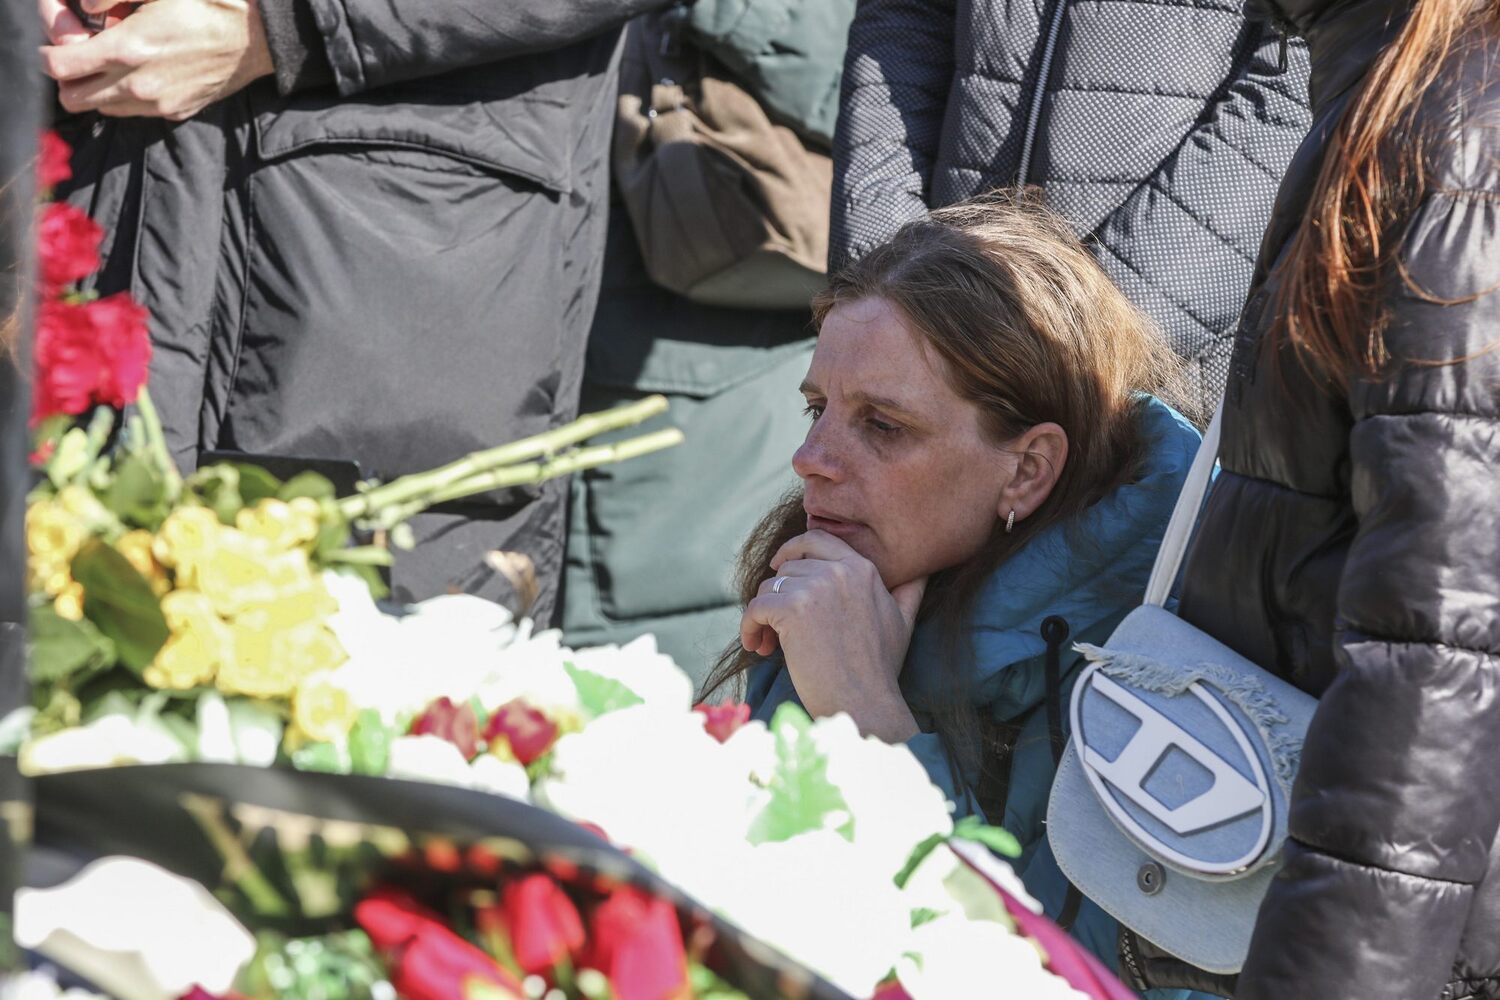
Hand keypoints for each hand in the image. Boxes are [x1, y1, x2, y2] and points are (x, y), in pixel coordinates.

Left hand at [41, 0, 273, 121]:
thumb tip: (85, 6)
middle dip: (67, 78)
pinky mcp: (176, 113)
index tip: (55, 44)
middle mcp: (139, 85)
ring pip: (101, 108)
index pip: (60, 67)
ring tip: (110, 65)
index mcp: (128, 49)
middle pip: (73, 98)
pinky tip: (139, 75)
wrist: (257, 38)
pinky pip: (134, 113)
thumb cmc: (208, 5)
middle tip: (79, 56)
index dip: (47, 54)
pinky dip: (125, 98)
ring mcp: (159, 104)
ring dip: (96, 89)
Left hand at [740, 530, 926, 742]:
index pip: (817, 539)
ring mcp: (816, 587)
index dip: (793, 549)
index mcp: (863, 568)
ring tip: (769, 642)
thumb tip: (923, 571)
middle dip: (777, 593)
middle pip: (788, 566)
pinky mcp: (793, 609)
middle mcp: (840, 570)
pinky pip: (755, 607)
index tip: (778, 566)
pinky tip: (758, 646)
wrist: (863, 703)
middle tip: (774, 622)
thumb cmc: (879, 668)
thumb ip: (909, 590)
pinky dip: (750, 627)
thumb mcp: (903, 620)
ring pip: (769, 588)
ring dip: (763, 615)